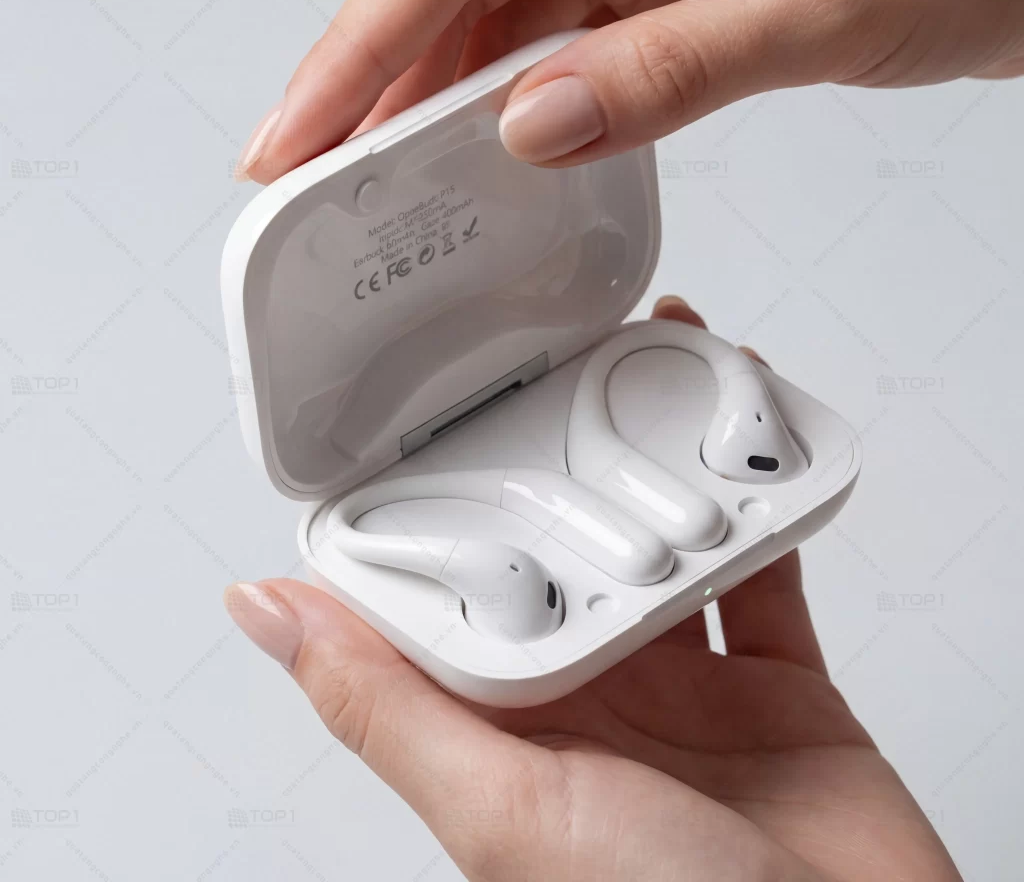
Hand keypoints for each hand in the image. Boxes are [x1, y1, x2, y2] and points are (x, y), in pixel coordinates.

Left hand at [224, 296, 960, 881]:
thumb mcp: (504, 807)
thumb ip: (382, 705)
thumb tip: (265, 611)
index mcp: (511, 714)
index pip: (462, 574)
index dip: (453, 483)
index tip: (452, 399)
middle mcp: (592, 690)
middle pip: (572, 540)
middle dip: (578, 451)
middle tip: (581, 357)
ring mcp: (683, 680)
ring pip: (668, 538)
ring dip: (675, 461)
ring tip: (673, 378)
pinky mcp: (772, 681)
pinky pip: (767, 572)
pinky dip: (772, 512)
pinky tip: (759, 454)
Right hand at [236, 0, 1023, 182]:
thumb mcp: (825, 1)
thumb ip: (672, 70)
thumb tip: (536, 129)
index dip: (364, 43)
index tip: (300, 128)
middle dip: (375, 72)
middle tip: (314, 168)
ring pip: (494, 2)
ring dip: (435, 90)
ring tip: (378, 173)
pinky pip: (554, 27)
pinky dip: (512, 92)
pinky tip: (481, 146)